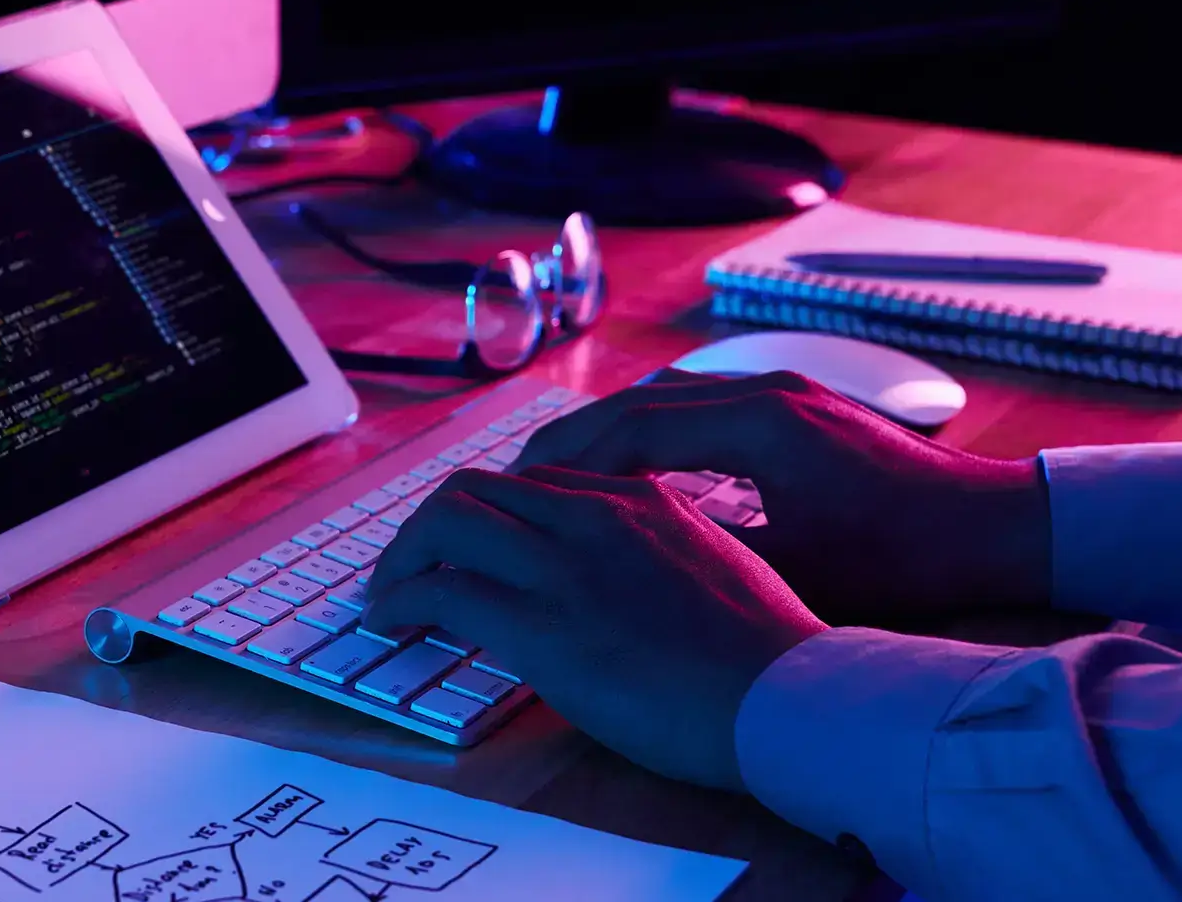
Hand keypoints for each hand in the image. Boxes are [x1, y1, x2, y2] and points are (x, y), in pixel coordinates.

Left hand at [361, 466, 826, 792]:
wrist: (792, 698)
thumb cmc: (772, 656)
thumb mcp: (721, 571)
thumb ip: (662, 556)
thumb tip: (625, 585)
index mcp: (642, 500)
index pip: (536, 481)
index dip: (489, 512)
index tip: (470, 544)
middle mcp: (597, 515)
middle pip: (480, 487)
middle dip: (432, 524)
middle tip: (411, 563)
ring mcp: (566, 564)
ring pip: (448, 520)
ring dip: (406, 555)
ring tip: (389, 591)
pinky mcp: (541, 621)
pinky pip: (442, 590)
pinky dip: (403, 600)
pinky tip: (393, 621)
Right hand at [512, 370, 1053, 623]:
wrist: (1001, 525)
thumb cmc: (909, 561)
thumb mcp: (798, 574)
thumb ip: (709, 555)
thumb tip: (627, 562)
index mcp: (758, 426)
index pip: (630, 428)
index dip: (566, 462)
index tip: (517, 492)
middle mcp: (766, 391)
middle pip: (640, 401)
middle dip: (574, 441)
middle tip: (518, 482)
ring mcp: (786, 391)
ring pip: (670, 398)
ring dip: (613, 432)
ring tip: (564, 474)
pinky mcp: (801, 405)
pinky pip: (703, 404)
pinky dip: (657, 430)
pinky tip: (636, 466)